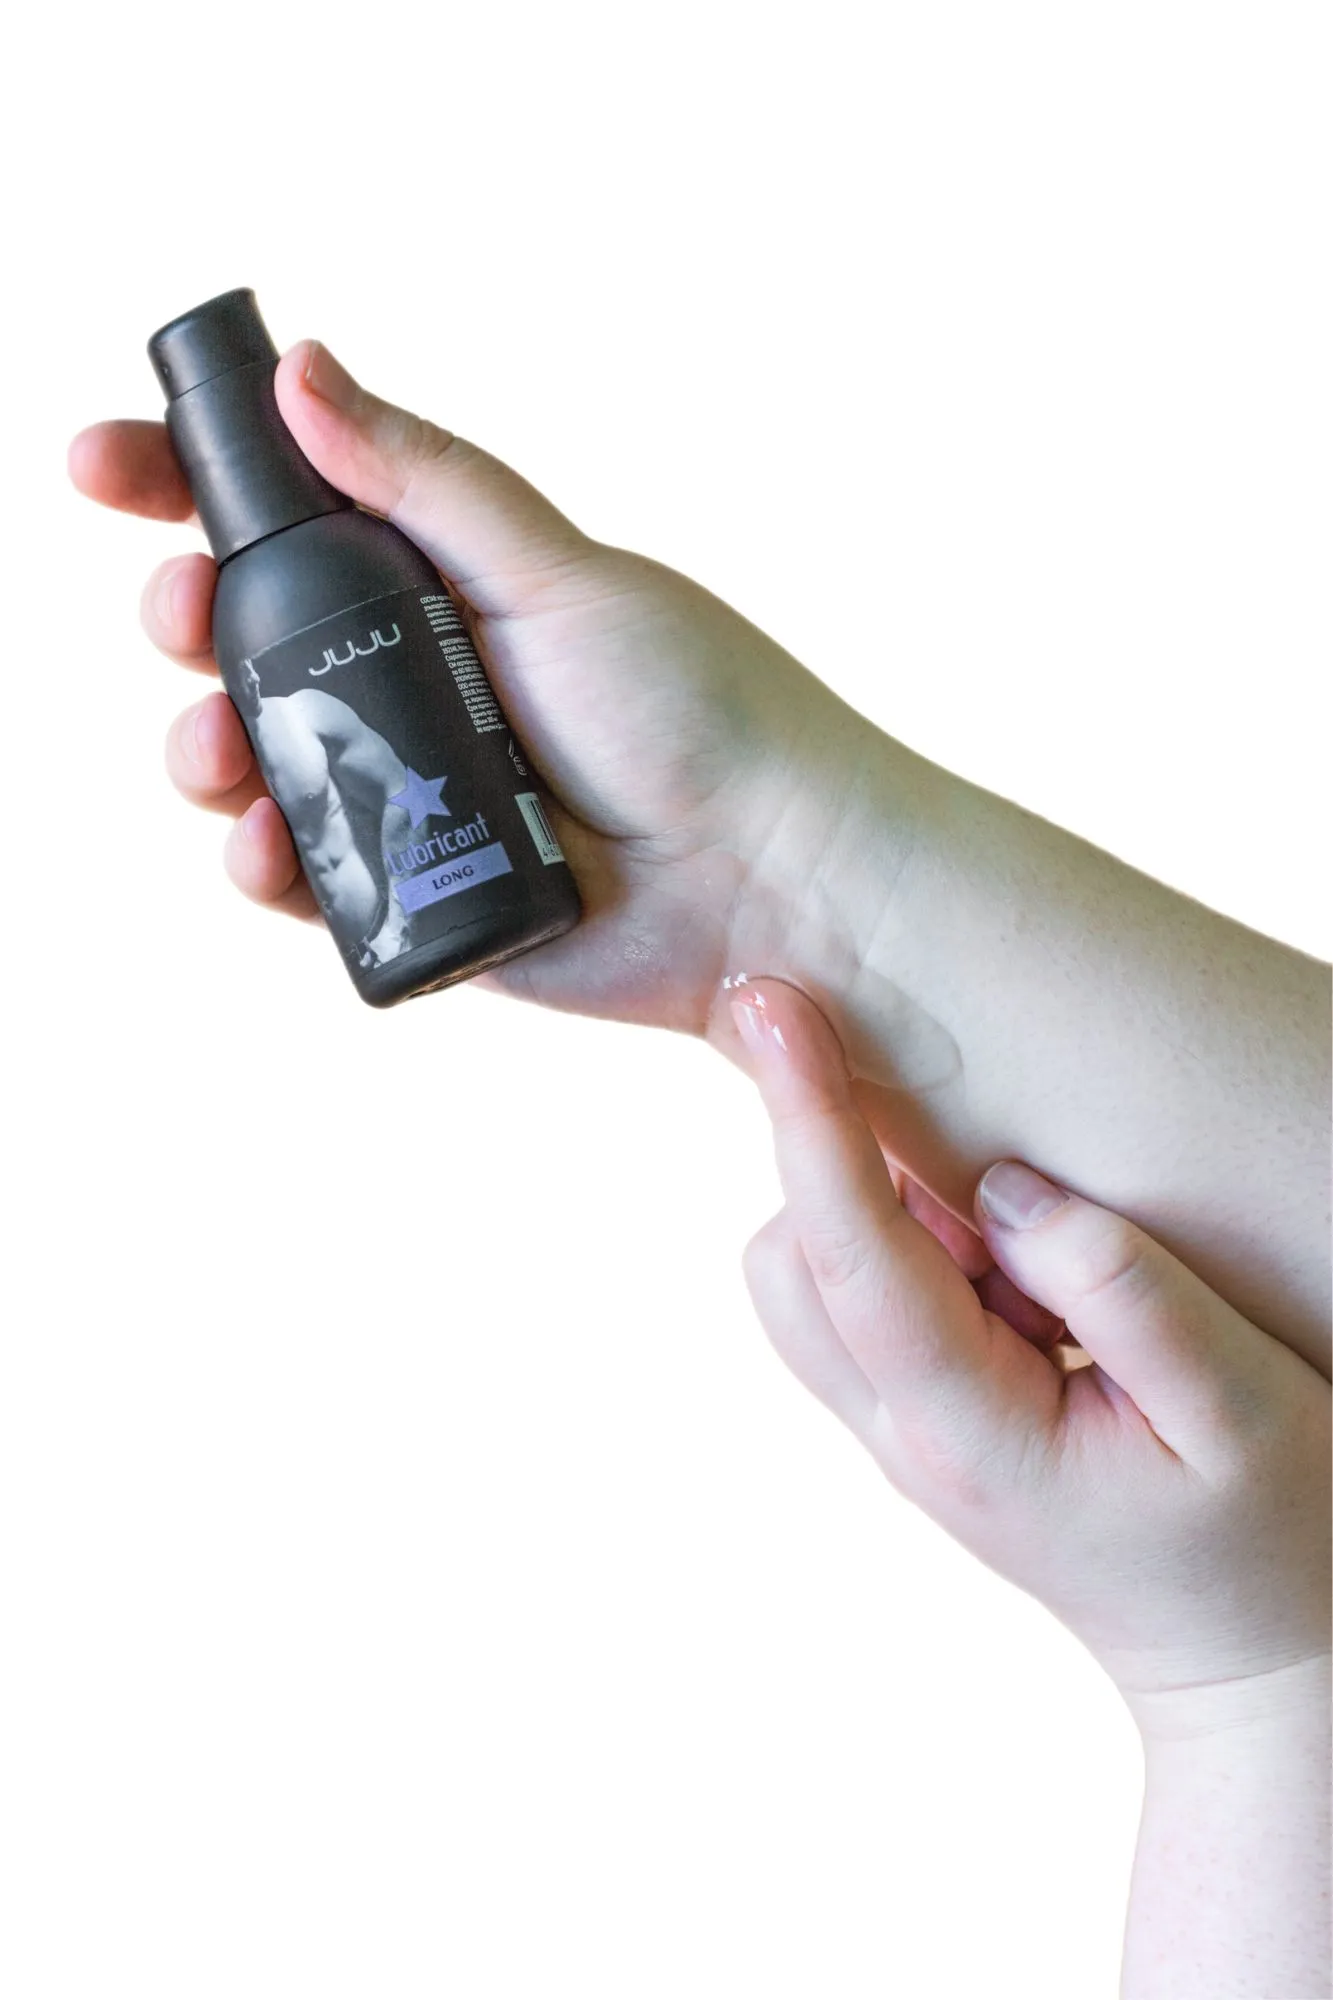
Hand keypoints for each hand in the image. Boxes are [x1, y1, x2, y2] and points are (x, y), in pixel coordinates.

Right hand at [69, 342, 899, 1038]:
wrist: (770, 881)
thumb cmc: (697, 709)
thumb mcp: (557, 574)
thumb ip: (428, 483)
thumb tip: (301, 369)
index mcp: (442, 579)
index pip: (290, 514)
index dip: (183, 484)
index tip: (100, 464)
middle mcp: (413, 677)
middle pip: (247, 637)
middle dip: (185, 618)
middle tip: (186, 614)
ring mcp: (406, 783)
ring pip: (255, 759)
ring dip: (204, 745)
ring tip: (221, 750)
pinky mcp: (412, 888)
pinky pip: (302, 874)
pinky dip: (263, 862)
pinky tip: (265, 850)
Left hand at [731, 975, 1329, 1719]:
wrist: (1255, 1661)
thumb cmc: (1269, 1537)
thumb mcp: (1241, 1413)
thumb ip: (1128, 1290)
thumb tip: (1006, 1187)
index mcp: (966, 1431)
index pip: (851, 1255)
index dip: (807, 1119)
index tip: (770, 1003)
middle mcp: (902, 1432)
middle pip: (794, 1257)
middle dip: (845, 1161)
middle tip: (979, 1147)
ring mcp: (902, 1430)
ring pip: (821, 1273)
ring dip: (904, 1212)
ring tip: (1049, 1263)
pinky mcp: (925, 1412)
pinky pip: (880, 1293)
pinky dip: (931, 1244)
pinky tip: (1037, 1275)